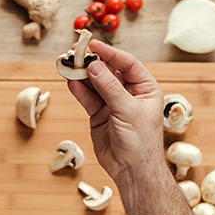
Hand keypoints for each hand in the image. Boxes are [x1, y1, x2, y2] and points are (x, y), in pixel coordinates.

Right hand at [67, 41, 165, 185]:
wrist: (132, 170)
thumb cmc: (140, 142)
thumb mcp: (127, 110)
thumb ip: (110, 87)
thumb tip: (95, 66)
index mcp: (145, 89)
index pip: (127, 64)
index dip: (110, 53)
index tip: (93, 45)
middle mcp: (129, 93)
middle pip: (109, 71)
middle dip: (92, 62)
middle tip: (76, 52)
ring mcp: (113, 104)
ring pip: (95, 83)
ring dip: (82, 75)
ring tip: (68, 65)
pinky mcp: (99, 115)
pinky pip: (88, 98)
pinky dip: (78, 90)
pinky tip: (70, 81)